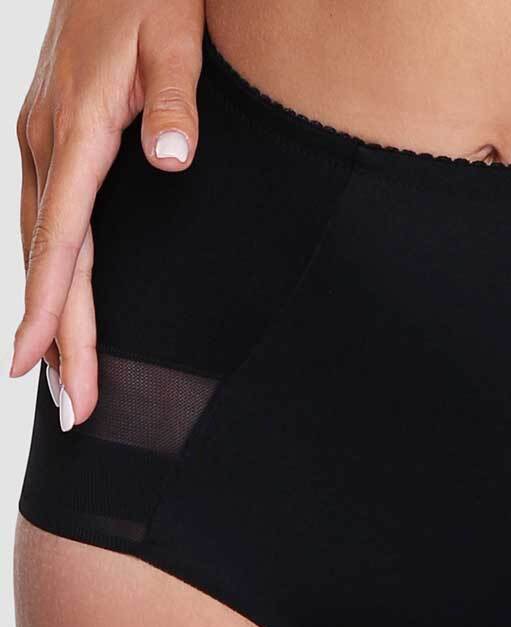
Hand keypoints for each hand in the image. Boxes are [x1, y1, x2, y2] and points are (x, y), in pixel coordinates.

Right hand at [11, 0, 204, 426]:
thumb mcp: (174, 37)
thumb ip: (175, 99)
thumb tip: (172, 157)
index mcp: (76, 131)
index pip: (63, 241)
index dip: (52, 310)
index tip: (40, 367)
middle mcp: (44, 142)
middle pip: (50, 259)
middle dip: (57, 338)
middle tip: (72, 410)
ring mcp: (39, 138)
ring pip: (39, 243)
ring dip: (48, 312)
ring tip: (58, 377)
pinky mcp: (48, 134)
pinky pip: (44, 218)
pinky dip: (47, 270)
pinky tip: (54, 300)